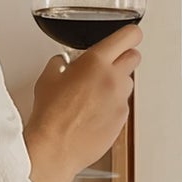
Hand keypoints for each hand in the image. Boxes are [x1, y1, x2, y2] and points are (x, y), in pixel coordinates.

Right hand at [24, 22, 140, 181]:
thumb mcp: (47, 79)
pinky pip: (123, 104)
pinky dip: (113, 105)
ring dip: (117, 83)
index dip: (131, 34)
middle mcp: (113, 78)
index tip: (130, 36)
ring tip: (95, 94)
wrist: (55, 147)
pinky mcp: (122, 119)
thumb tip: (64, 62)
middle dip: (123, 57)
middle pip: (134, 57)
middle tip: (108, 65)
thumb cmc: (50, 115)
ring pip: (128, 82)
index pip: (129, 36)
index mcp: (96, 62)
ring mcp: (120, 100)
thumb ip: (60, 64)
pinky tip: (94, 112)